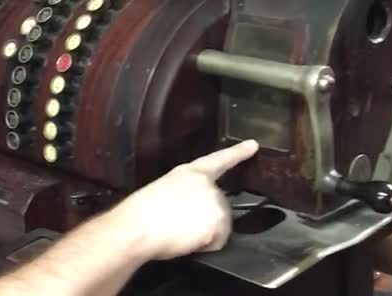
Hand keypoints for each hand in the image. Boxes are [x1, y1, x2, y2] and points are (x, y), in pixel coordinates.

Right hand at [111, 140, 258, 260]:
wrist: (138, 226)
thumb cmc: (142, 213)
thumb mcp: (165, 191)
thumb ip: (185, 193)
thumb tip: (191, 211)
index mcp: (190, 173)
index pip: (219, 160)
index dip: (238, 152)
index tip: (253, 145)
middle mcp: (206, 183)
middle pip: (219, 205)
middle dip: (206, 219)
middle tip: (180, 225)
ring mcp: (214, 200)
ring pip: (220, 225)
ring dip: (205, 233)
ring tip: (180, 232)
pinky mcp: (218, 220)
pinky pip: (218, 241)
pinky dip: (206, 246)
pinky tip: (187, 240)